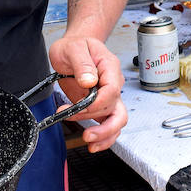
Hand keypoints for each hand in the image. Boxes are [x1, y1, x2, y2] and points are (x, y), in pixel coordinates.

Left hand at [47, 34, 127, 152]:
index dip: (97, 103)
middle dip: (101, 124)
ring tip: (89, 141)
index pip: (112, 90)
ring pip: (117, 121)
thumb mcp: (73, 48)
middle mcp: (113, 84)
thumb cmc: (75, 45)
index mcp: (109, 68)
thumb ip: (81, 63)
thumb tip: (89, 81)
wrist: (74, 48)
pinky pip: (109, 124)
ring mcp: (108, 97)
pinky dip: (104, 138)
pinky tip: (93, 144)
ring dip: (105, 134)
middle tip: (83, 130)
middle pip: (116, 110)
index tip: (79, 107)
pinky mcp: (100, 106)